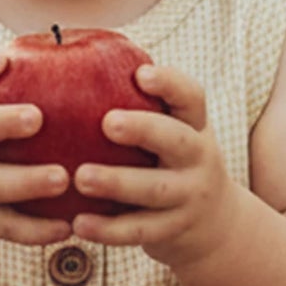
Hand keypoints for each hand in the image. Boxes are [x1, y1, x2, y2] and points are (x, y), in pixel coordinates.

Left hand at [70, 64, 235, 265]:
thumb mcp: (171, 132)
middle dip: (144, 130)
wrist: (214, 225)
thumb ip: (137, 105)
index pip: (191, 98)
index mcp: (194, 127)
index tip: (141, 74)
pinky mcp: (174, 231)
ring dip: (118, 183)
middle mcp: (199, 158)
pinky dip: (109, 230)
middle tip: (107, 123)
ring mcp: (190, 196)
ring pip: (156, 190)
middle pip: (178, 141)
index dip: (170, 84)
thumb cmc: (171, 164)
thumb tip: (71, 54)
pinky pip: (140, 231)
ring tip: (81, 177)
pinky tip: (78, 224)